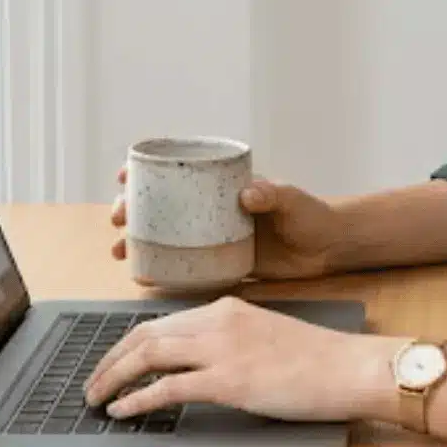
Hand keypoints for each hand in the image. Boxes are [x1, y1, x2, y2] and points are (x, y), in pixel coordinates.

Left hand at [83, 297, 396, 422]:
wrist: (352, 367)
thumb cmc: (320, 360)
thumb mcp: (264, 337)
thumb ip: (229, 344)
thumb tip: (197, 369)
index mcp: (226, 307)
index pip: (161, 322)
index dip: (127, 344)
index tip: (112, 362)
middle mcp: (218, 320)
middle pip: (143, 334)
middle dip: (109, 360)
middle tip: (92, 384)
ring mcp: (222, 349)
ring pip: (147, 355)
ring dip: (113, 378)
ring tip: (97, 398)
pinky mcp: (229, 380)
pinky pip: (168, 388)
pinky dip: (138, 399)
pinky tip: (123, 410)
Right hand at [108, 168, 344, 279]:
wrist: (329, 250)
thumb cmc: (312, 215)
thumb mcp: (291, 199)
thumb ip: (272, 194)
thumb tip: (249, 193)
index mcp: (223, 187)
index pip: (177, 172)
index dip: (145, 171)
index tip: (123, 175)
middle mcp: (212, 211)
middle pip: (161, 205)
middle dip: (131, 209)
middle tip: (118, 218)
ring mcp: (214, 238)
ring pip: (165, 236)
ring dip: (138, 241)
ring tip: (120, 250)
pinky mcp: (221, 264)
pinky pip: (185, 267)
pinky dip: (161, 270)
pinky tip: (143, 276)